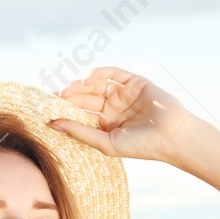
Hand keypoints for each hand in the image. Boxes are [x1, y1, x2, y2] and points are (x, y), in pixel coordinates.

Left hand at [48, 66, 203, 165]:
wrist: (171, 137)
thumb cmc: (140, 146)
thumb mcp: (105, 142)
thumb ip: (79, 132)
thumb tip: (52, 124)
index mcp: (105, 124)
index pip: (80, 113)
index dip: (65, 109)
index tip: (48, 108)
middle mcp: (112, 108)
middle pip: (86, 98)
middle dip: (70, 96)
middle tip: (56, 96)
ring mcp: (123, 94)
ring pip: (96, 85)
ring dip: (82, 84)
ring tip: (70, 89)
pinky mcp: (134, 82)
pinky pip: (113, 73)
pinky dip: (100, 72)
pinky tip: (88, 78)